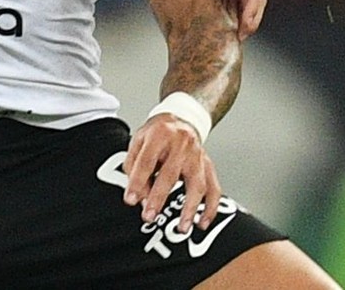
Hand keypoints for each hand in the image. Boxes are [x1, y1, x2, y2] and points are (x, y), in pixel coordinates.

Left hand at [122, 113, 222, 233]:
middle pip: (170, 174)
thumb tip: (138, 196)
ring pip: (197, 184)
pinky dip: (210, 207)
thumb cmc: (158, 133)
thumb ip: (134, 166)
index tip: (131, 200)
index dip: (138, 182)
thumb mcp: (138, 140)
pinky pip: (214, 188)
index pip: (147, 161)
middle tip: (149, 216)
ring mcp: (198, 155)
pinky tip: (203, 222)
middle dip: (158, 198)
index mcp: (160, 134)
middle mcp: (181, 143)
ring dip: (190, 208)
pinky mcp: (208, 165)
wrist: (182, 118)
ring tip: (182, 227)